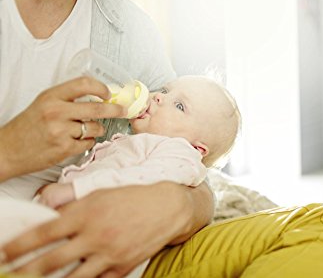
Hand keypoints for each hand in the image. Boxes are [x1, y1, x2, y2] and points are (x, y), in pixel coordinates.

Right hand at [0, 77, 125, 181]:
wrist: (8, 150)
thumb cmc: (27, 127)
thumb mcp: (43, 103)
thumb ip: (67, 98)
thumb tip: (96, 96)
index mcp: (51, 97)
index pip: (83, 84)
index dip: (101, 88)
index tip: (108, 93)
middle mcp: (56, 112)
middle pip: (97, 108)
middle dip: (114, 110)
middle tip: (122, 110)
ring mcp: (60, 131)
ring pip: (95, 127)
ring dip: (97, 129)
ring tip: (88, 129)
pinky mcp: (64, 149)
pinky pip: (88, 143)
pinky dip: (87, 142)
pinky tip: (77, 141)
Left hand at [1, 182, 212, 277]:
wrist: (167, 208)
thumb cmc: (133, 197)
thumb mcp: (100, 191)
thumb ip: (72, 201)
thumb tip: (46, 207)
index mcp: (87, 213)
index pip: (44, 232)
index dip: (19, 245)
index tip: (4, 252)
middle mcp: (95, 236)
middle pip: (51, 261)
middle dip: (24, 272)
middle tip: (10, 274)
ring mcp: (109, 255)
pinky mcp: (121, 268)